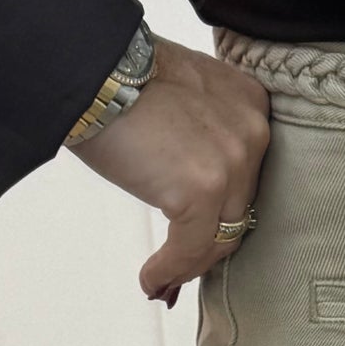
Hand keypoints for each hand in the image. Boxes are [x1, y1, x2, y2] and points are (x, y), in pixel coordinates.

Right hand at [66, 34, 270, 305]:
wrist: (92, 65)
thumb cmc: (121, 77)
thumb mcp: (183, 96)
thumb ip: (202, 133)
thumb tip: (185, 185)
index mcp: (250, 108)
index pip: (244, 180)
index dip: (220, 214)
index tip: (197, 237)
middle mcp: (252, 134)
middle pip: (236, 214)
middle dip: (206, 246)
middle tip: (180, 266)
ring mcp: (231, 164)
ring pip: (218, 239)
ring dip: (188, 264)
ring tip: (162, 278)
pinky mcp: (202, 191)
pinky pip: (189, 250)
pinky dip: (168, 271)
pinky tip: (150, 280)